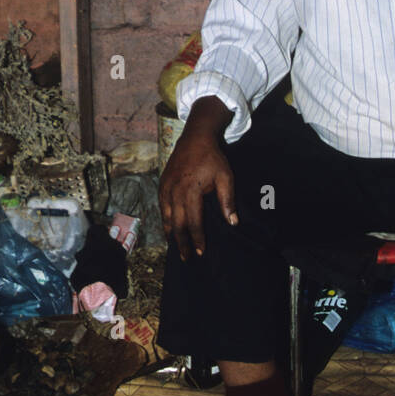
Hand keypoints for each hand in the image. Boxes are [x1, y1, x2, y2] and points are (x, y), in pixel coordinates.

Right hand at [159, 119, 237, 261]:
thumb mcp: (225, 177)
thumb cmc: (212, 158)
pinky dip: (165, 220)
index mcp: (191, 190)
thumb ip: (227, 200)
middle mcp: (175, 191)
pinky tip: (169, 228)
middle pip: (177, 224)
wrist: (195, 138)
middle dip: (182, 242)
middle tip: (187, 257)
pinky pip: (162, 207)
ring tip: (176, 247)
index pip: (193, 221)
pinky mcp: (162, 184)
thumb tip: (232, 223)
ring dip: (171, 234)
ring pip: (166, 217)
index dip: (197, 238)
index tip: (202, 252)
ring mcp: (166, 188)